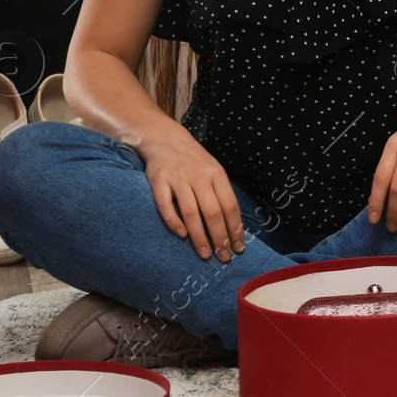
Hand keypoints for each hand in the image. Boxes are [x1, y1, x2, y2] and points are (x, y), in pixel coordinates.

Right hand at [139, 131, 245, 262]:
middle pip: (212, 212)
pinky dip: (174, 221)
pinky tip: (181, 235)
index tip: (238, 247)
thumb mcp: (212, 170)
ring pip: (191, 212)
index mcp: (217, 174)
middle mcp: (199, 176)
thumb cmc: (193, 160)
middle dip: (220, 238)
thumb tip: (233, 225)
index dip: (235, 228)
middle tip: (223, 257)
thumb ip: (220, 193)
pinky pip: (166, 205)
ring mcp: (178, 178)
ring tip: (205, 254)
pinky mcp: (159, 180)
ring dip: (199, 237)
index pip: (230, 205)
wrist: (165, 138)